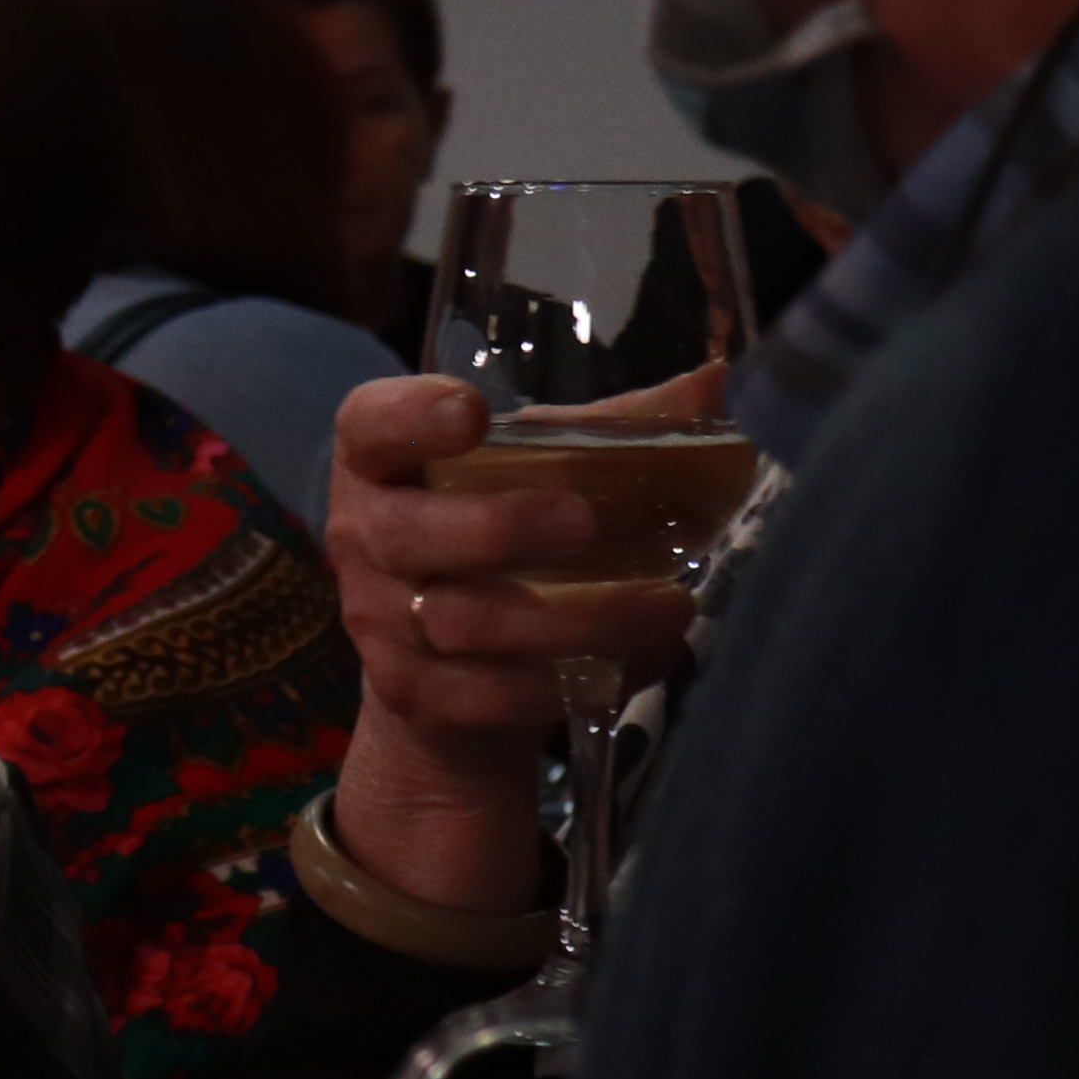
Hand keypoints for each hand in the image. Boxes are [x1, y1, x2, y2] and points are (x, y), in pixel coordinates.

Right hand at [319, 371, 715, 915]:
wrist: (448, 662)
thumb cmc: (497, 530)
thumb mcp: (540, 468)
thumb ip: (614, 428)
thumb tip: (715, 384)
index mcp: (382, 460)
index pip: (370, 424)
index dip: (409, 416)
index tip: (471, 411)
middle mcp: (363, 536)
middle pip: (410, 534)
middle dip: (499, 529)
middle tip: (585, 523)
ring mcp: (380, 622)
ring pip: (465, 624)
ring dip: (577, 618)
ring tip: (669, 605)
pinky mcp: (413, 693)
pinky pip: (488, 694)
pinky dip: (572, 683)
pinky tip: (640, 659)